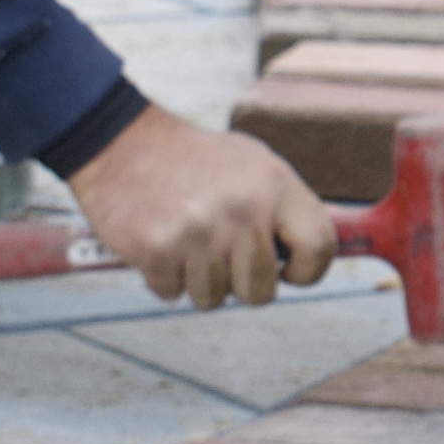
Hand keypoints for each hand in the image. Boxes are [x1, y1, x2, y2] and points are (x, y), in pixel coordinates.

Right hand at [64, 104, 334, 308]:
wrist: (124, 144)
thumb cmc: (197, 160)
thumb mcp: (256, 166)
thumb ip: (288, 208)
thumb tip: (319, 250)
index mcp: (275, 186)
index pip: (320, 247)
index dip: (308, 270)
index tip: (288, 270)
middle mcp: (242, 210)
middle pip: (262, 291)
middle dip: (242, 283)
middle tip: (224, 255)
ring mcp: (199, 233)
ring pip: (214, 298)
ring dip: (199, 279)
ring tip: (189, 240)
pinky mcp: (157, 252)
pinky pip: (173, 294)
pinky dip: (165, 277)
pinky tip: (161, 241)